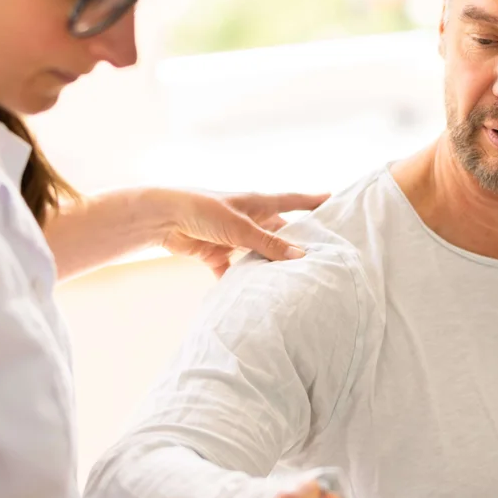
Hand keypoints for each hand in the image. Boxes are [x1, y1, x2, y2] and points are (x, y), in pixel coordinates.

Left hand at [153, 190, 329, 276]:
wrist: (163, 219)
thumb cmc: (203, 210)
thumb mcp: (241, 227)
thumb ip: (269, 244)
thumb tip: (301, 256)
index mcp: (258, 204)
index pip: (293, 201)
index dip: (313, 201)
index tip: (335, 200)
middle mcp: (249, 219)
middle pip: (279, 232)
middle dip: (296, 244)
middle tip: (321, 256)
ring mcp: (233, 237)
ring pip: (259, 254)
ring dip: (270, 266)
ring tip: (293, 282)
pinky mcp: (216, 254)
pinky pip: (233, 272)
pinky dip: (240, 283)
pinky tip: (252, 298)